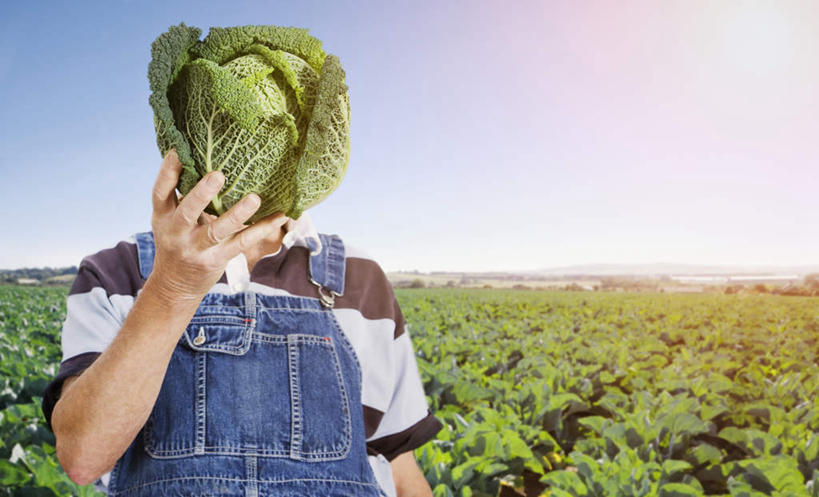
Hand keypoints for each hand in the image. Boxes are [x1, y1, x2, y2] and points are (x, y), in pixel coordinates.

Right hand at [147, 150, 288, 302]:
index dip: (168, 171)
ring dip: (237, 214)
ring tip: (255, 198)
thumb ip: (183, 198)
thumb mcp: (171, 221)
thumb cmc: (178, 243)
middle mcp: (176, 233)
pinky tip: (279, 216)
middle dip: (202, 193)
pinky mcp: (216, 260)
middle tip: (218, 174)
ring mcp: (196, 248)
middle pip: (187, 211)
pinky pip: (241, 243)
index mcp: (162, 217)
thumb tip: (208, 161)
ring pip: (217, 230)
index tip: (179, 150)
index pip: (160, 192)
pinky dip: (261, 229)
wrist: (175, 286)